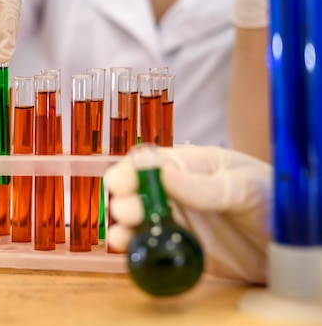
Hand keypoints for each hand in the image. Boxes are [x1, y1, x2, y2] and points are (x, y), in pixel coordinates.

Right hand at [105, 145, 271, 283]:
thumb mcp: (244, 186)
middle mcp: (178, 192)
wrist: (293, 242)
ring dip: (125, 226)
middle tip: (124, 210)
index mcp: (192, 166)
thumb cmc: (273, 199)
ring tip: (121, 236)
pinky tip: (128, 250)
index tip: (119, 181)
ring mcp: (179, 220)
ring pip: (140, 220)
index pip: (154, 162)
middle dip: (128, 200)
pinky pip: (153, 247)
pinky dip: (137, 249)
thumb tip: (164, 175)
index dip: (132, 170)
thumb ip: (206, 186)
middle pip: (141, 193)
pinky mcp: (181, 248)